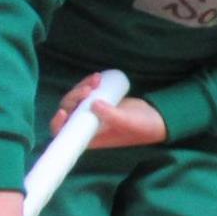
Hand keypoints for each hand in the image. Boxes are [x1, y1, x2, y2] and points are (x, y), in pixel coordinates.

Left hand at [50, 72, 166, 148]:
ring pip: (76, 99)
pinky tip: (97, 77)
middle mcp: (87, 126)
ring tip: (97, 78)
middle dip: (74, 98)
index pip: (65, 133)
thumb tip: (93, 104)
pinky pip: (87, 92)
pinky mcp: (99, 102)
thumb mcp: (128, 122)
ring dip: (82, 87)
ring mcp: (92, 113)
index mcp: (90, 138)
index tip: (64, 111)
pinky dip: (89, 84)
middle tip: (89, 89)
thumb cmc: (143, 127)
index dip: (59, 123)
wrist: (157, 118)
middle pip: (69, 111)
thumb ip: (111, 115)